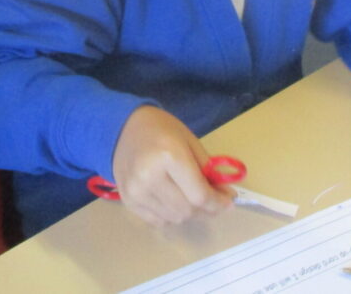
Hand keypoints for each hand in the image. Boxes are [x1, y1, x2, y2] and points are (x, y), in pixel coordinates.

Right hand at [111, 106, 234, 226]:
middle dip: (206, 209)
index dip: (218, 203)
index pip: (199, 195)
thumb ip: (208, 169)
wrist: (120, 128)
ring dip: (190, 213)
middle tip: (214, 200)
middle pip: (187, 211)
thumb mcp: (189, 141)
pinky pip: (158, 221)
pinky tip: (174, 200)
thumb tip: (225, 195)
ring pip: (174, 219)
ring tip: (193, 198)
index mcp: (169, 156)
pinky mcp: (128, 201)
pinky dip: (172, 215)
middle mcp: (149, 177)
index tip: (229, 202)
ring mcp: (136, 192)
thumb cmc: (160, 130)